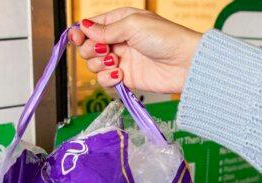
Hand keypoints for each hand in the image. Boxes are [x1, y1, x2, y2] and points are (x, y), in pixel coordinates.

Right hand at [69, 9, 201, 93]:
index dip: (80, 33)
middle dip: (91, 50)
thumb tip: (83, 28)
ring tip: (115, 63)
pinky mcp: (126, 79)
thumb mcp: (132, 25)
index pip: (91, 27)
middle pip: (88, 47)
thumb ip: (106, 29)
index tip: (76, 38)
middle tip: (105, 50)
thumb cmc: (164, 37)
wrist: (185, 64)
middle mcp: (118, 40)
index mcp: (119, 22)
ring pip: (94, 65)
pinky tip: (121, 75)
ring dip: (100, 65)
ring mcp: (121, 60)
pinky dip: (108, 79)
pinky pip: (105, 81)